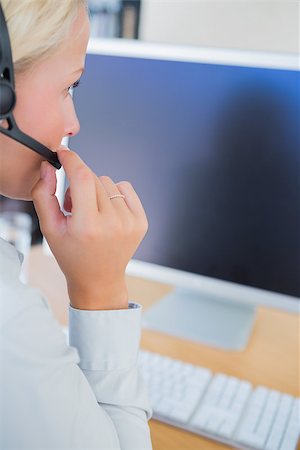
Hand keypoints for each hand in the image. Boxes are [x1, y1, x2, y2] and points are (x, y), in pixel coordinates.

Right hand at [31, 146, 147, 309]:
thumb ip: (44, 195)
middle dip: (79, 184)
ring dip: (97, 191)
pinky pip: (125, 188)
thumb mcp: (50, 229)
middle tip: (74, 206)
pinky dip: (114, 194)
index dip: (72, 160)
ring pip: (109, 182)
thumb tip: (49, 167)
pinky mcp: (141, 222)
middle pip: (94, 179)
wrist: (99, 279)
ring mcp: (130, 222)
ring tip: (91, 213)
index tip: (64, 153)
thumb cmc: (72, 255)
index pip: (83, 178)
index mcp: (88, 226)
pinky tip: (107, 212)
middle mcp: (113, 223)